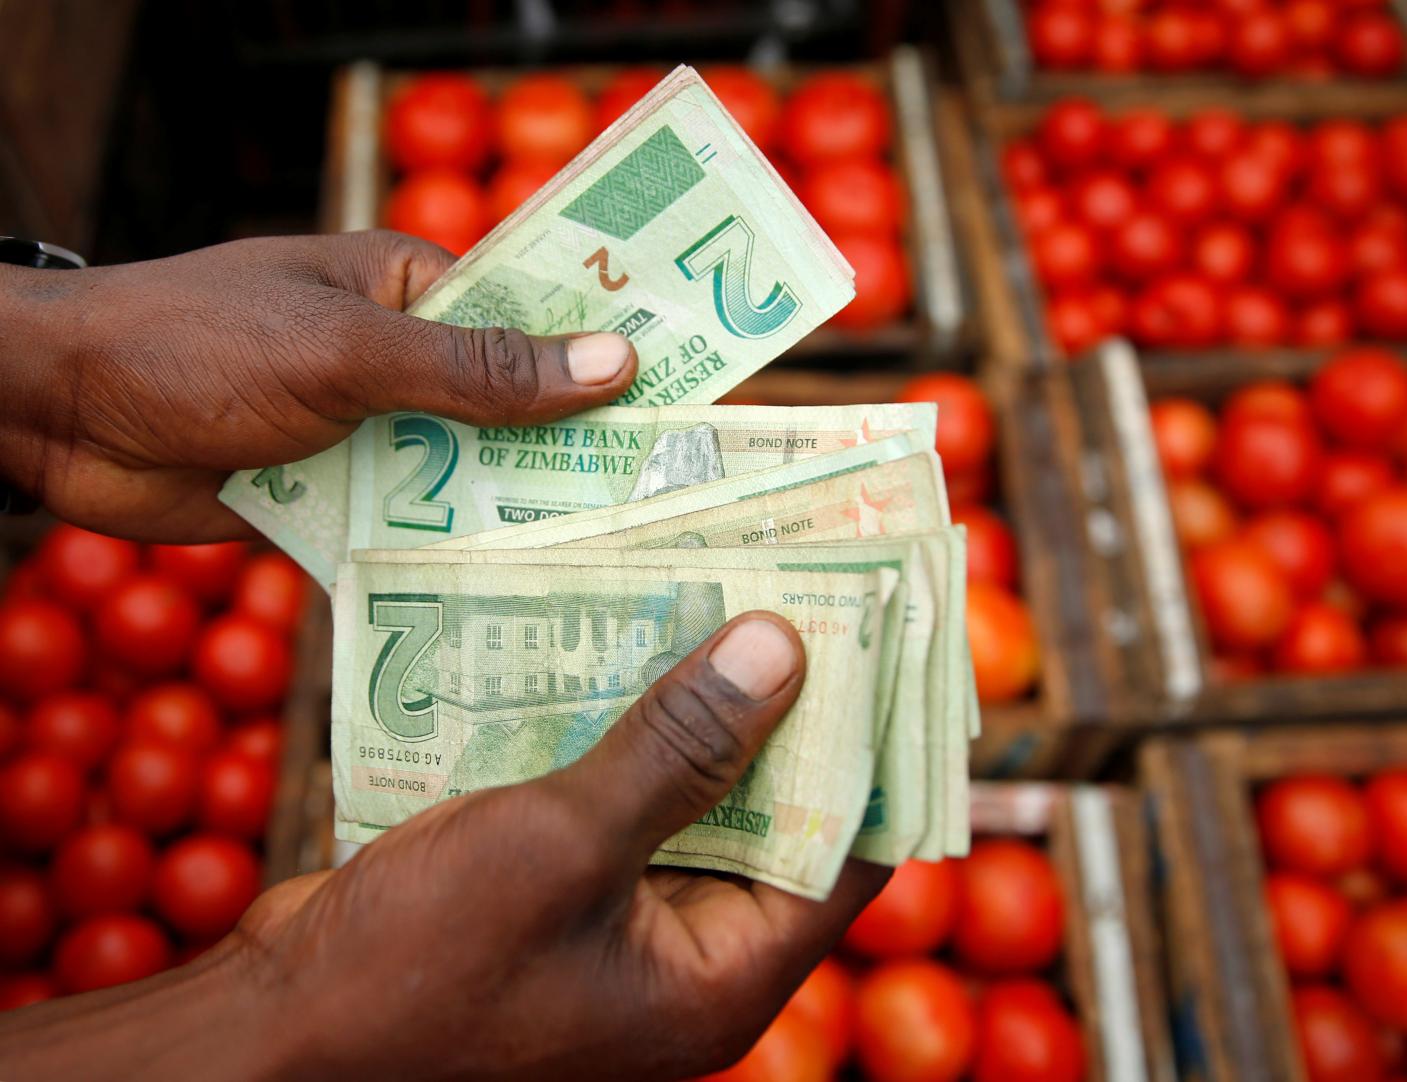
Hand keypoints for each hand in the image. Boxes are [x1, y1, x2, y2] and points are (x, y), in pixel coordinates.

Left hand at [0, 231, 637, 540]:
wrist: (57, 416)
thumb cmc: (198, 344)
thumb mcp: (350, 350)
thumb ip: (478, 369)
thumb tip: (613, 364)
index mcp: (415, 293)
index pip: (538, 317)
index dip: (610, 354)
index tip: (691, 401)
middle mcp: (404, 363)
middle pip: (513, 410)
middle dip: (576, 453)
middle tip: (670, 503)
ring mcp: (372, 435)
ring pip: (468, 479)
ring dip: (517, 515)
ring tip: (616, 561)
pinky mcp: (337, 500)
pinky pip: (413, 530)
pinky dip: (450, 559)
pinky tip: (519, 599)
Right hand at [0, 613, 886, 1080]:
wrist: (271, 1036)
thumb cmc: (416, 971)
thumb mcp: (561, 846)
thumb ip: (676, 750)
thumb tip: (786, 648)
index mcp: (723, 971)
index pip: (850, 846)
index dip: (877, 740)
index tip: (890, 635)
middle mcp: (686, 945)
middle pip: (772, 805)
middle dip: (778, 698)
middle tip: (792, 579)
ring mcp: (619, 913)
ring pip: (687, 785)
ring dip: (688, 696)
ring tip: (708, 580)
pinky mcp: (558, 882)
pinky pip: (615, 787)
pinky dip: (616, 719)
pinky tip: (609, 630)